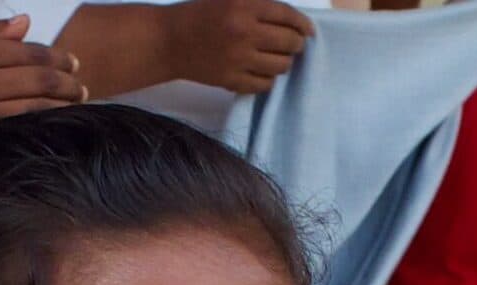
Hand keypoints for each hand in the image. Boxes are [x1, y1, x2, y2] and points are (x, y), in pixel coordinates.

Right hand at [0, 17, 82, 141]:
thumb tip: (25, 24)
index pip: (29, 52)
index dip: (57, 56)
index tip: (72, 61)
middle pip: (40, 80)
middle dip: (68, 81)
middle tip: (81, 83)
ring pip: (37, 108)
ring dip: (64, 105)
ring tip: (78, 102)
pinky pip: (20, 129)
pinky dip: (43, 125)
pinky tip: (56, 124)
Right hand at [164, 0, 313, 94]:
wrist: (168, 41)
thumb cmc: (199, 14)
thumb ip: (257, 3)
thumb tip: (288, 16)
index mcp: (244, 6)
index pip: (286, 15)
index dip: (302, 24)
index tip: (308, 30)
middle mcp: (244, 32)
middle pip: (289, 43)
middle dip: (296, 44)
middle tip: (293, 44)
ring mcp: (238, 59)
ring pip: (280, 66)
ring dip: (284, 62)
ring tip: (277, 57)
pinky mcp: (231, 80)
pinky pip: (264, 85)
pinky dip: (268, 79)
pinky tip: (263, 72)